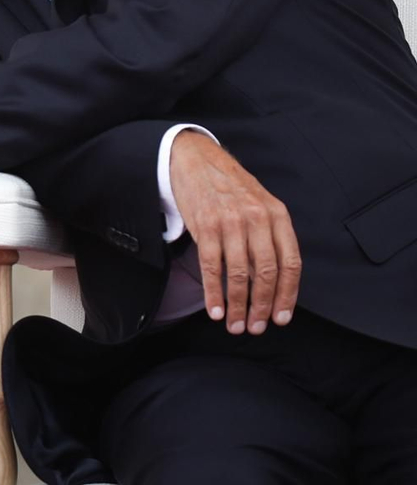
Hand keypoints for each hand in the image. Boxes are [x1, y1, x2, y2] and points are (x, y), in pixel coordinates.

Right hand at [169, 131, 300, 334]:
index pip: (290, 263)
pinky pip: (211, 266)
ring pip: (238, 274)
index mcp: (277, 215)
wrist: (195, 159)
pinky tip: (215, 309)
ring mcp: (230, 222)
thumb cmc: (230, 186)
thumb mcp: (260, 204)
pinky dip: (213, 292)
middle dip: (262, 306)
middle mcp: (257, 219)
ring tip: (234, 325)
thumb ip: (269, 236)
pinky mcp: (204, 226)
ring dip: (237, 305)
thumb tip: (273, 280)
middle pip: (265, 273)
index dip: (288, 295)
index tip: (282, 318)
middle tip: (256, 327)